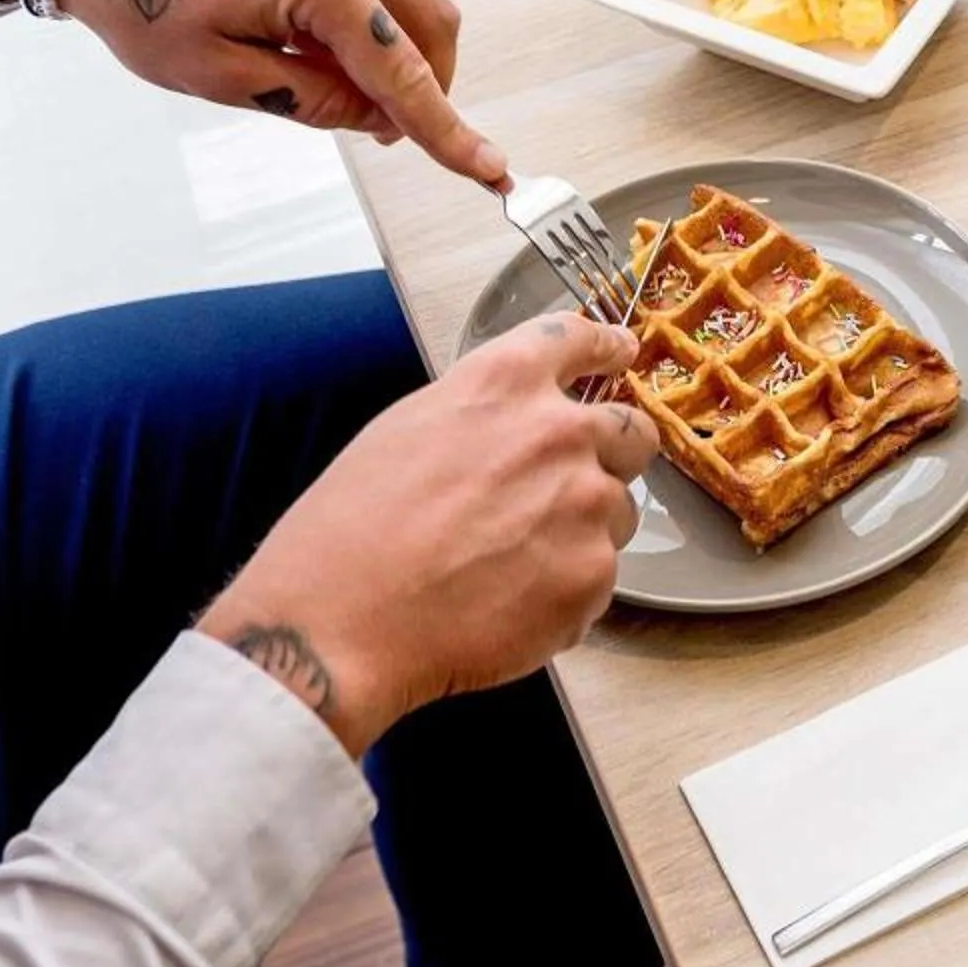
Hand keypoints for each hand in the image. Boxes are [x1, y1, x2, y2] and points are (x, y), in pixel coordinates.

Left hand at [58, 0, 505, 184]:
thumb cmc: (138, 1)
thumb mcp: (216, 75)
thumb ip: (312, 99)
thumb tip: (380, 117)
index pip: (401, 68)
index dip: (446, 127)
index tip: (491, 169)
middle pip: (431, 22)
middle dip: (426, 82)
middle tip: (379, 128)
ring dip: (395, 46)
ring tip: (329, 78)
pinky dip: (365, 12)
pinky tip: (308, 34)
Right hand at [196, 314, 655, 754]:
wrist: (337, 627)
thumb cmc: (349, 532)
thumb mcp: (405, 431)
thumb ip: (481, 413)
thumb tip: (514, 423)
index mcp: (504, 383)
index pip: (578, 338)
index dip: (603, 345)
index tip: (620, 351)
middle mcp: (559, 432)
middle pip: (630, 429)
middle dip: (611, 455)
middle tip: (569, 489)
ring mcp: (584, 504)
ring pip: (618, 511)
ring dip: (584, 531)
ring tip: (512, 567)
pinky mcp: (592, 574)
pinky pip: (598, 578)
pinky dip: (565, 593)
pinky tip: (507, 609)